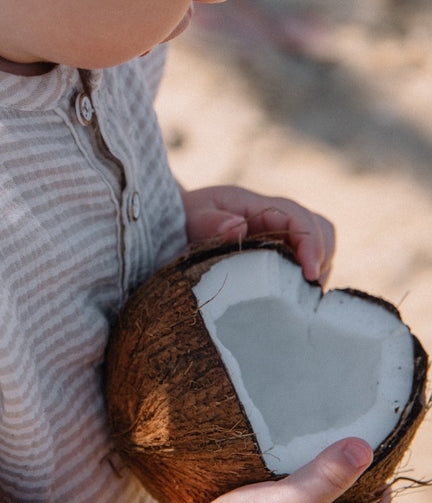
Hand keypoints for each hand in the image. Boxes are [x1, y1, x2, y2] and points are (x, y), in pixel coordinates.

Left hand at [180, 183, 334, 282]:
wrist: (180, 222)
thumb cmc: (186, 217)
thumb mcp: (192, 216)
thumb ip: (210, 222)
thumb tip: (237, 227)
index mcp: (258, 205)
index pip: (298, 218)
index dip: (311, 244)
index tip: (309, 273)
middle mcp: (276, 217)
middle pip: (319, 230)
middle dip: (321, 257)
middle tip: (307, 289)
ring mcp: (280, 234)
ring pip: (318, 245)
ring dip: (317, 269)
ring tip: (301, 295)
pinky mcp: (279, 251)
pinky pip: (304, 260)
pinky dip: (305, 277)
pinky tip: (291, 297)